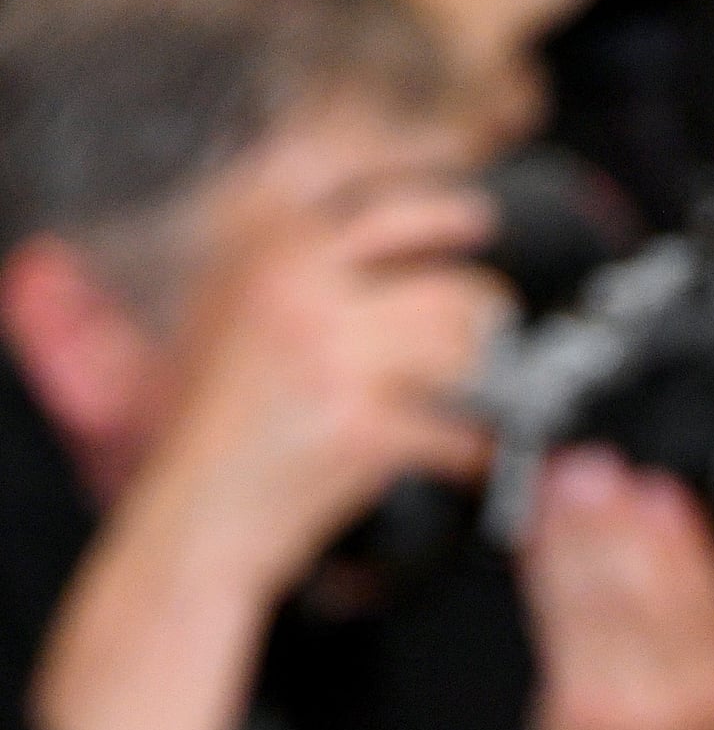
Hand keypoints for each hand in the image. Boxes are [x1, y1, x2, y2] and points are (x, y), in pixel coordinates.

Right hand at [28, 177, 502, 729]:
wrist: (197, 521)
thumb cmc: (228, 430)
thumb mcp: (247, 319)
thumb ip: (315, 273)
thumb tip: (412, 242)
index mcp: (275, 253)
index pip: (387, 209)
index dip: (447, 212)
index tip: (481, 223)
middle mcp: (299, 290)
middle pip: (447, 286)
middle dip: (487, 322)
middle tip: (499, 346)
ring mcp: (328, 356)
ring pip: (463, 351)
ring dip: (492, 386)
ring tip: (491, 407)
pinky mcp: (358, 428)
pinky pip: (455, 430)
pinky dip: (475, 453)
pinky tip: (475, 463)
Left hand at [520, 446, 713, 729]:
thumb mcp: (707, 685)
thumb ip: (686, 606)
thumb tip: (652, 502)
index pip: (703, 584)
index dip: (670, 528)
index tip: (646, 479)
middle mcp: (699, 693)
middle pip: (653, 582)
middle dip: (617, 515)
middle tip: (592, 465)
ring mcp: (640, 707)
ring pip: (605, 597)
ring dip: (578, 530)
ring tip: (564, 482)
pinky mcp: (585, 716)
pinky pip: (563, 626)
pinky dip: (549, 570)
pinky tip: (539, 534)